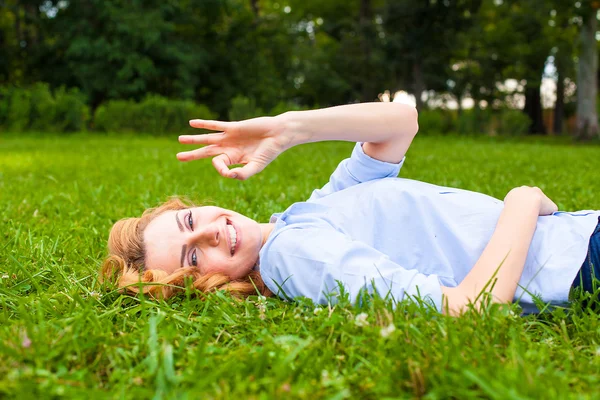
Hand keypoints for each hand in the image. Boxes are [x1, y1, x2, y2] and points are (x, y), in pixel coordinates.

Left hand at [177, 116, 291, 179]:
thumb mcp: (256, 167)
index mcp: (234, 159)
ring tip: (180, 140)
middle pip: (206, 152)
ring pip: (207, 139)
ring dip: (193, 139)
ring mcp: (229, 137)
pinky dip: (204, 124)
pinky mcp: (232, 127)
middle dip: (192, 155)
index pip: (219, 165)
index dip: (220, 169)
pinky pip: (215, 125)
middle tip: (178, 157)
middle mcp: (228, 148)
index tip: (229, 171)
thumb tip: (227, 175)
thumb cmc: (269, 152)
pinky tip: (192, 123)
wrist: (278, 134)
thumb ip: (242, 174)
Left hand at [504, 186, 557, 215]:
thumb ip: (551, 209)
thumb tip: (549, 212)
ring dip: (518, 205)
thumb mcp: (552, 209)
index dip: (537, 205)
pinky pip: (510, 203)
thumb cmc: (541, 207)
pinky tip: (513, 212)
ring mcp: (516, 192)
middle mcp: (525, 189)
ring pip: (517, 199)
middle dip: (527, 204)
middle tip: (527, 213)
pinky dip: (511, 207)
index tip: (536, 212)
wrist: (526, 204)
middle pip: (526, 197)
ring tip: (519, 213)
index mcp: (536, 190)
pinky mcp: (508, 197)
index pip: (537, 197)